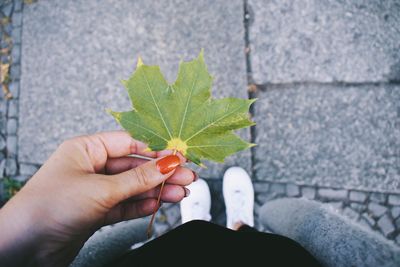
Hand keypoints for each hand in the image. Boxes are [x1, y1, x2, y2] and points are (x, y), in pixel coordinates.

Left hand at [0, 131, 194, 266]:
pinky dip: (142, 205)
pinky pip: (125, 205)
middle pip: (134, 166)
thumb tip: (166, 164)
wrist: (24, 249)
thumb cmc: (48, 207)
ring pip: (133, 187)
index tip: (178, 155)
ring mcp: (94, 190)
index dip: (155, 149)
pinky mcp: (96, 212)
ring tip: (180, 192)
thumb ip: (138, 179)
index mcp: (85, 149)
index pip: (128, 143)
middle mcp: (90, 167)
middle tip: (186, 175)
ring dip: (156, 191)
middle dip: (160, 172)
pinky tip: (158, 204)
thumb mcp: (102, 189)